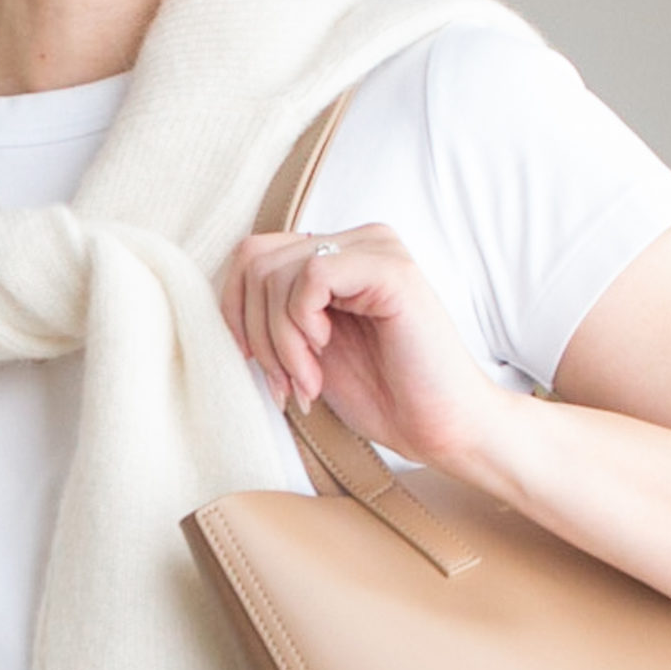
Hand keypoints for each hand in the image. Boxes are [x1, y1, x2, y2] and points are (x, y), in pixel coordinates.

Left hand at [217, 223, 507, 471]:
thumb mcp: (310, 353)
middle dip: (256, 334)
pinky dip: (300, 329)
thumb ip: (278, 319)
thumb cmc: (384, 398)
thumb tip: (227, 305)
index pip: (253, 256)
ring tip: (306, 383)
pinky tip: (323, 359)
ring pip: (276, 273)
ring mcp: (376, 249)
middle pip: (256, 261)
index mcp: (339, 256)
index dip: (237, 314)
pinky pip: (309, 279)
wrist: (443, 428)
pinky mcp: (389, 269)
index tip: (259, 368)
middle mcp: (357, 241)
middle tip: (285, 384)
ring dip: (279, 343)